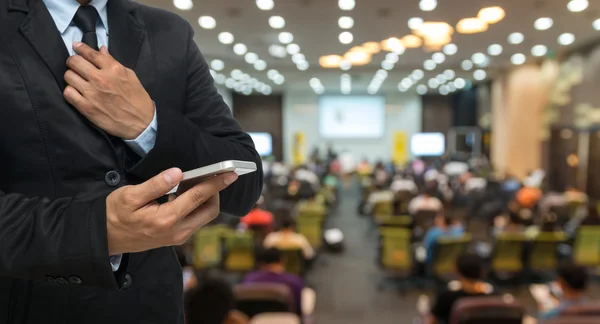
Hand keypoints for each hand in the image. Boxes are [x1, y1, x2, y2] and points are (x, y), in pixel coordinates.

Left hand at [64, 42, 153, 139]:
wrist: (141, 123)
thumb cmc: (138, 99)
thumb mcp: (130, 76)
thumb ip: (113, 62)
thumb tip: (101, 50)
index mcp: (114, 69)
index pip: (90, 53)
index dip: (81, 48)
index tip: (76, 46)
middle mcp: (101, 78)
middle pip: (74, 62)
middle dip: (74, 62)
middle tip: (76, 66)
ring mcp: (92, 93)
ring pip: (68, 76)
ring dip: (72, 77)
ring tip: (78, 81)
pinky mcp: (86, 107)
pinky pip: (68, 93)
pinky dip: (71, 91)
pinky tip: (78, 93)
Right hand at [105, 168, 237, 254]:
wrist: (105, 239)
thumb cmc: (115, 214)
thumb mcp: (129, 196)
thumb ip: (156, 185)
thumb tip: (177, 173)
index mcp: (166, 219)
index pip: (199, 197)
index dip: (216, 183)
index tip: (230, 173)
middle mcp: (178, 231)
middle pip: (210, 210)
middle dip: (215, 191)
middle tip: (211, 174)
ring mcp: (178, 237)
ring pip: (205, 216)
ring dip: (207, 198)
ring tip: (196, 181)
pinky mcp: (177, 237)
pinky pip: (196, 220)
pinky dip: (198, 205)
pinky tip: (186, 193)